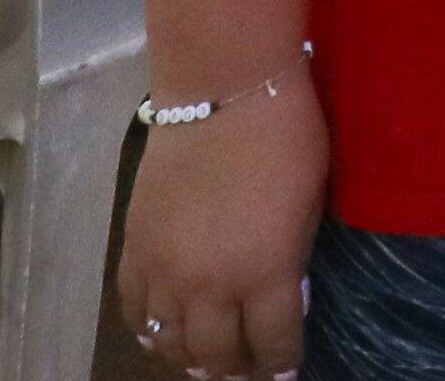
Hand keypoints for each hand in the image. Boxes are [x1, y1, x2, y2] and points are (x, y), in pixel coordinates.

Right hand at [116, 72, 327, 379]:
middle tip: (244, 370)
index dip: (279, 363)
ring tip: (203, 358)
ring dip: (188, 356)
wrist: (224, 92)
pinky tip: (160, 330)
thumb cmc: (287, 140)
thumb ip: (290, 260)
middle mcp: (210, 286)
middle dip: (234, 370)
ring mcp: (165, 271)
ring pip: (168, 341)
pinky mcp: (133, 249)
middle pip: (215, 355)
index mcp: (265, 275)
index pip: (272, 343)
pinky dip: (148, 328)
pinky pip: (133, 310)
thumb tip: (282, 293)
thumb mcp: (311, 207)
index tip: (283, 371)